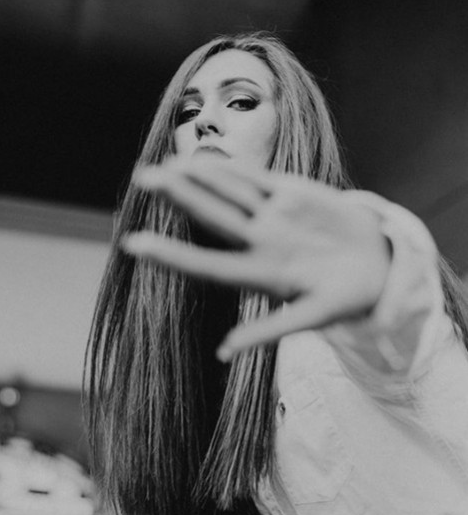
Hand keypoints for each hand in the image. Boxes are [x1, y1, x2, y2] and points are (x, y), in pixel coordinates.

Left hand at [122, 158, 389, 359]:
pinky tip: (201, 161)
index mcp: (262, 276)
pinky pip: (254, 179)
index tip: (134, 245)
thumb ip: (270, 332)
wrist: (378, 266)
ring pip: (228, 193)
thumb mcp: (315, 317)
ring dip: (197, 176)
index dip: (172, 255)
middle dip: (179, 197)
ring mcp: (272, 218)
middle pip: (213, 217)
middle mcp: (259, 243)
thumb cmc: (347, 299)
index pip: (208, 264)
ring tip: (163, 163)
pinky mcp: (291, 195)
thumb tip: (223, 353)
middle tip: (142, 179)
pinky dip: (228, 170)